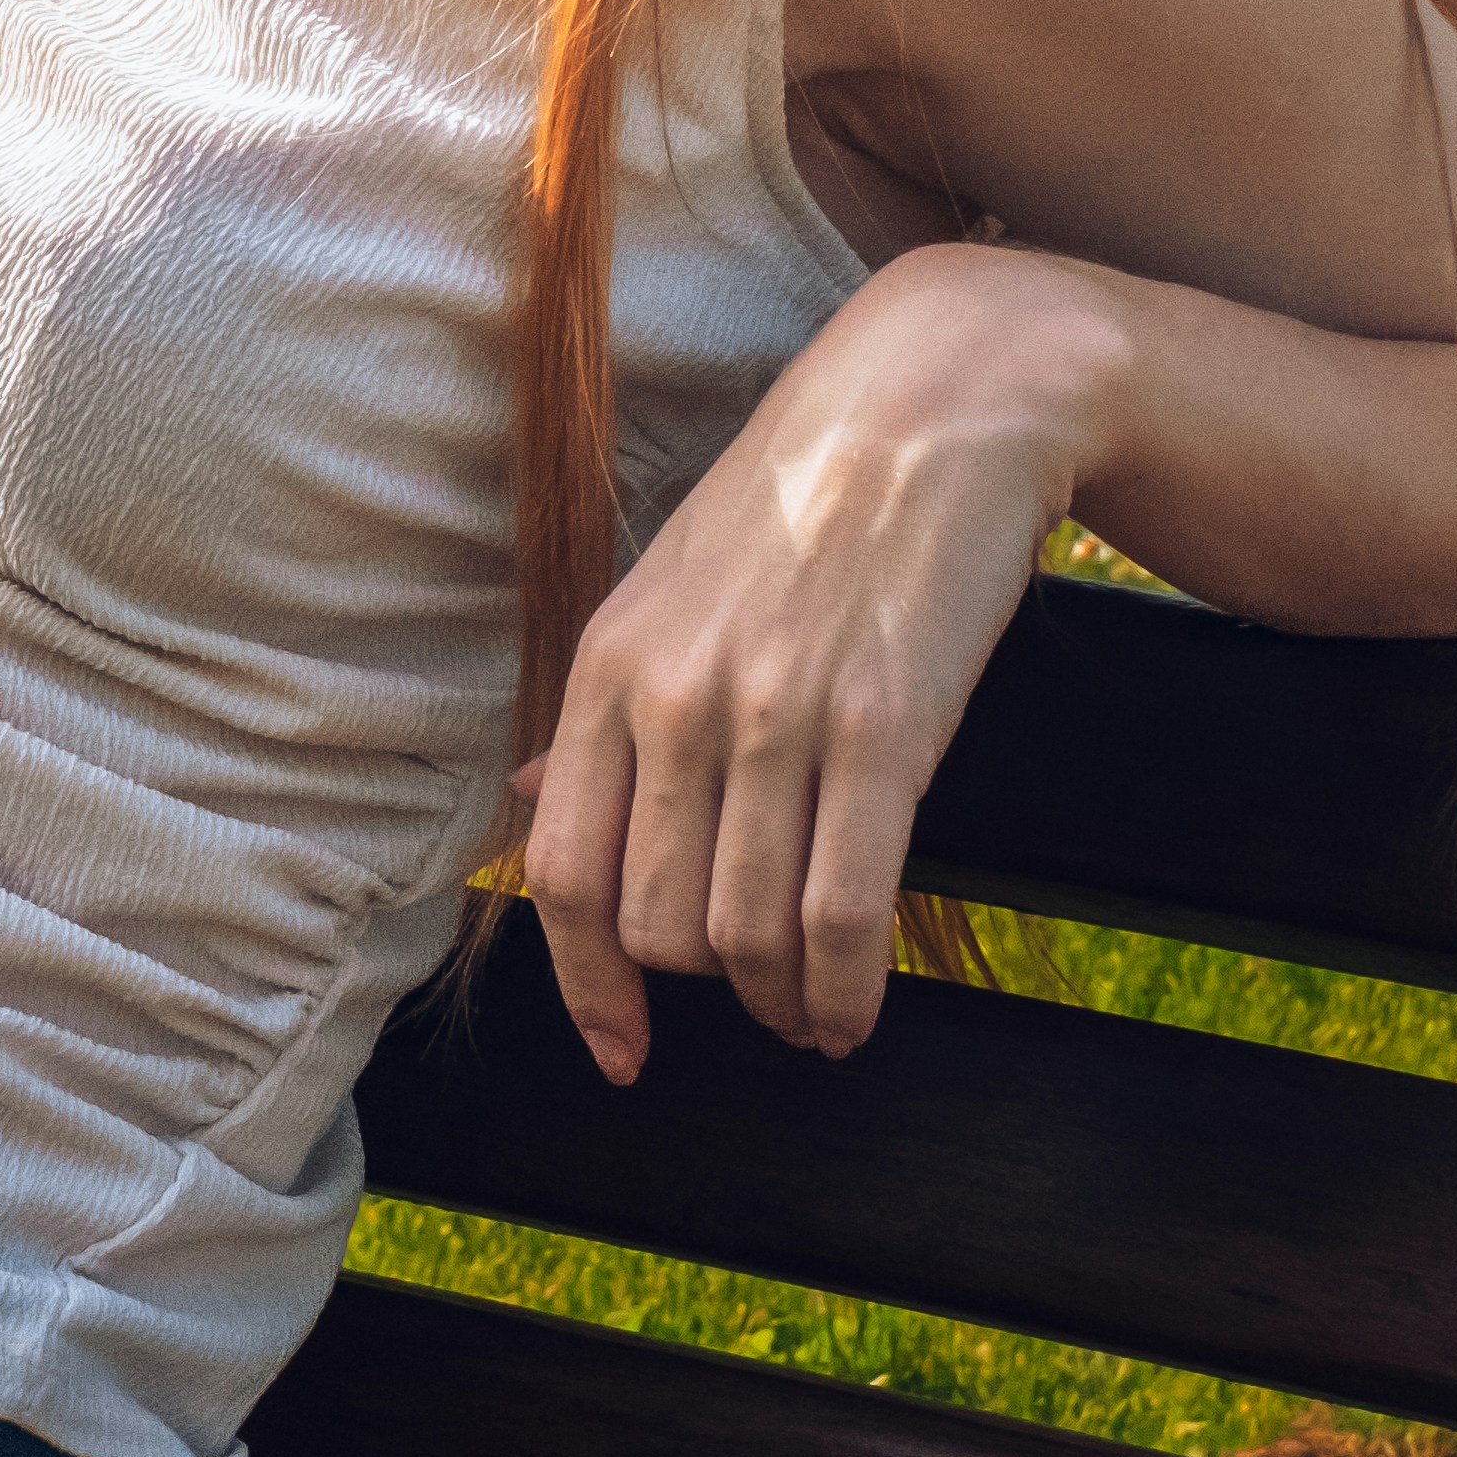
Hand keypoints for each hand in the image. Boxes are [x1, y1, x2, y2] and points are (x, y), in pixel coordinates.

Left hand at [516, 242, 1130, 1084]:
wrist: (935, 405)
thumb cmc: (800, 501)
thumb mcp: (667, 590)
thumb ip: (598, 710)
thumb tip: (522, 802)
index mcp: (608, 667)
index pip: (562, 872)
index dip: (587, 986)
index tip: (623, 1050)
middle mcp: (677, 699)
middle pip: (659, 924)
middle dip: (704, 994)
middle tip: (753, 1001)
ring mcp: (778, 715)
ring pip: (750, 936)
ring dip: (781, 1004)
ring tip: (810, 1014)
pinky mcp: (887, 729)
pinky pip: (845, 913)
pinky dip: (845, 993)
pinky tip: (853, 1010)